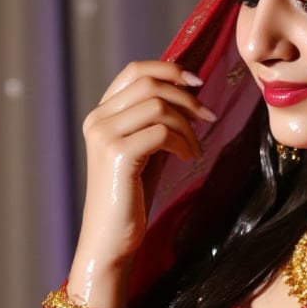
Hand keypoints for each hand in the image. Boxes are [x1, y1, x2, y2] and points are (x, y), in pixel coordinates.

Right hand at [69, 61, 216, 303]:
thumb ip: (154, 123)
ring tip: (195, 149)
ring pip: (159, 105)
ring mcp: (105, 136)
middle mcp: (97, 120)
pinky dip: (183, 142)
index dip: (169, 69)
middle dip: (186, 96)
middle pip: (149, 83)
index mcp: (101, 115)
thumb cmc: (130, 199)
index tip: (197, 83)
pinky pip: (162, 132)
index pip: (134, 71)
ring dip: (187, 125)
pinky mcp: (118, 154)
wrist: (111, 239)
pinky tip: (188, 158)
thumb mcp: (143, 151)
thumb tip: (187, 94)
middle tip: (209, 117)